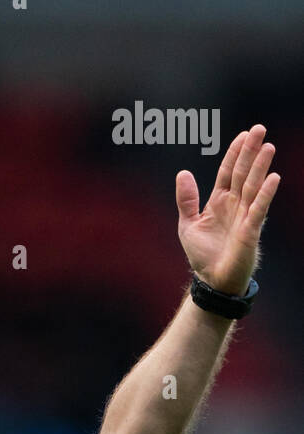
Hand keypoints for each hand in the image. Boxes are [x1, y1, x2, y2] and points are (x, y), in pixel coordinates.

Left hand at [176, 124, 279, 295]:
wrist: (212, 281)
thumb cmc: (202, 254)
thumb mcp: (188, 224)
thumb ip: (187, 200)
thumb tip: (183, 173)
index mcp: (219, 201)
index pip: (228, 171)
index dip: (234, 153)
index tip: (243, 135)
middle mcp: (234, 205)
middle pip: (242, 173)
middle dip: (250, 152)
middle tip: (259, 129)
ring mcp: (244, 216)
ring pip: (252, 186)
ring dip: (260, 167)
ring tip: (268, 147)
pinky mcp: (250, 230)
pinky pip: (259, 209)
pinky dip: (264, 194)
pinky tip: (272, 178)